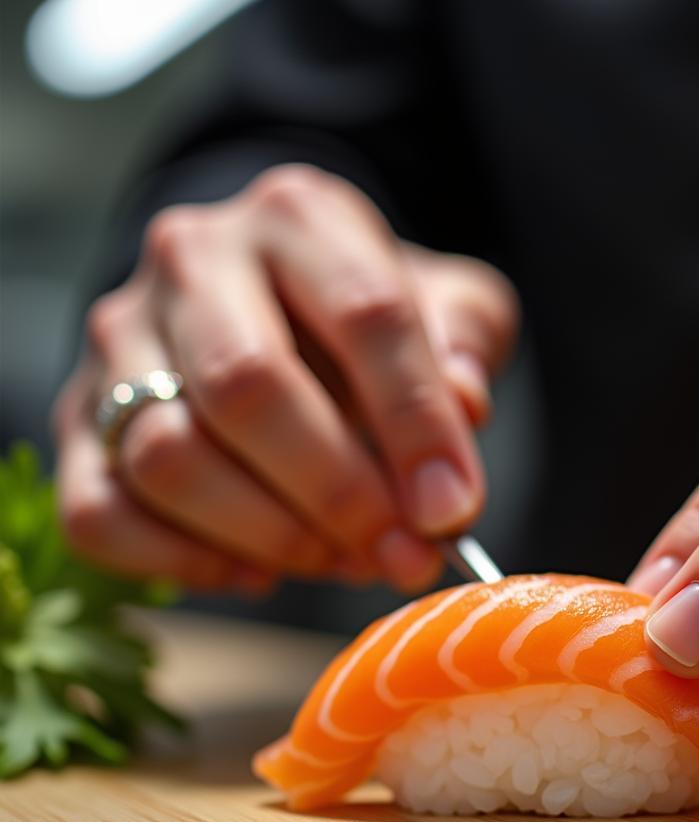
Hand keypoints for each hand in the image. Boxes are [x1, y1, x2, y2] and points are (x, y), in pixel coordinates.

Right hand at [54, 165, 517, 592]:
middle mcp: (195, 258)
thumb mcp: (443, 304)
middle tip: (398, 555)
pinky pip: (102, 513)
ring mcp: (121, 337)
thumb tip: (464, 407)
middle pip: (248, 386)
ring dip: (268, 534)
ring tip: (337, 559)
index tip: (450, 511)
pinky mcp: (78, 416)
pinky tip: (256, 570)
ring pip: (169, 456)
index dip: (416, 425)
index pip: (367, 315)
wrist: (270, 301)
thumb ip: (463, 342)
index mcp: (301, 216)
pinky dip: (184, 562)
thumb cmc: (368, 315)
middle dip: (337, 493)